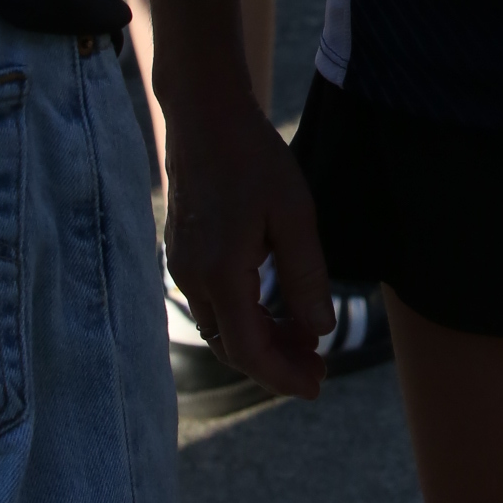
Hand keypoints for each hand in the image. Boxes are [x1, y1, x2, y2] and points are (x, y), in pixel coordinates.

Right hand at [164, 98, 337, 397]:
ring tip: (305, 336)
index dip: (283, 376)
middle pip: (232, 347)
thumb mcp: (295, 214)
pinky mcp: (183, 253)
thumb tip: (320, 331)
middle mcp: (193, 278)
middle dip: (276, 363)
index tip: (317, 385)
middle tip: (320, 366)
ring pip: (221, 328)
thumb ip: (306, 277)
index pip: (250, 350)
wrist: (205, 116)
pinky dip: (245, 318)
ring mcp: (182, 266)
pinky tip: (276, 308)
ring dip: (261, 341)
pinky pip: (213, 305)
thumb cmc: (253, 158)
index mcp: (220, 273)